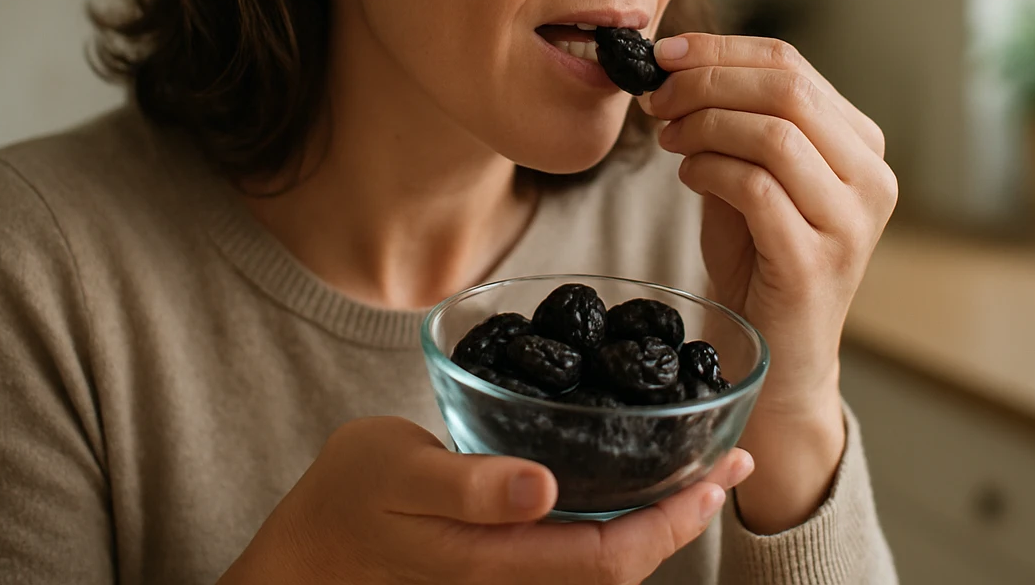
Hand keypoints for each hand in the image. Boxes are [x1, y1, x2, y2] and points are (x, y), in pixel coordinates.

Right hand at [219, 416, 754, 583]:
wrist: (302, 559)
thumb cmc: (341, 501)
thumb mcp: (393, 471)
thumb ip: (467, 486)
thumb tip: (542, 488)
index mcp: (497, 560)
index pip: (611, 558)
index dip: (673, 523)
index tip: (718, 475)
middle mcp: (514, 580)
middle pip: (624, 570)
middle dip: (685, 519)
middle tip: (732, 462)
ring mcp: (509, 580)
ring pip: (605, 566)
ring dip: (660, 522)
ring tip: (699, 472)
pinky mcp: (500, 568)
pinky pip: (578, 557)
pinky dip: (620, 523)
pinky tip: (632, 485)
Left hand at [639, 34, 896, 532]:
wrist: (779, 360)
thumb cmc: (760, 263)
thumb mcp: (750, 176)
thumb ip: (733, 122)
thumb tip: (678, 64)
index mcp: (861, 145)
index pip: (792, 64)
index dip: (721, 50)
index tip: (665, 54)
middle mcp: (871, 177)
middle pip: (786, 89)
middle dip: (707, 82)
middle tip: (658, 97)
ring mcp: (851, 222)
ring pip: (773, 133)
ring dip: (704, 123)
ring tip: (668, 137)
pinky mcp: (816, 260)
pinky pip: (755, 187)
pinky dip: (709, 168)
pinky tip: (687, 174)